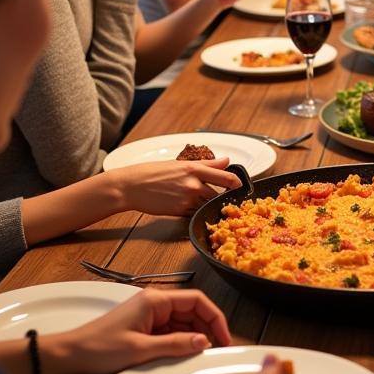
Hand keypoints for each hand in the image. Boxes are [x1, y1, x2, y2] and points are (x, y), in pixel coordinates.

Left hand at [46, 289, 230, 373]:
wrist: (69, 356)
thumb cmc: (101, 349)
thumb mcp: (141, 349)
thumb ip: (175, 344)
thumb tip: (205, 341)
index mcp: (156, 299)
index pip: (197, 300)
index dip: (215, 317)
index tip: (225, 338)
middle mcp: (155, 302)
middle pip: (193, 310)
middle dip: (208, 327)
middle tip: (218, 350)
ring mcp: (149, 315)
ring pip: (183, 321)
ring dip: (195, 336)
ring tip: (204, 355)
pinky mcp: (144, 327)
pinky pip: (171, 331)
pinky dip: (181, 341)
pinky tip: (186, 354)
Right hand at [110, 157, 240, 214]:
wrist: (131, 186)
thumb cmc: (152, 173)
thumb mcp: (181, 163)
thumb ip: (207, 164)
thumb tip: (226, 161)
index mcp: (194, 168)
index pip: (226, 177)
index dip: (237, 183)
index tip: (242, 186)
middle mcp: (193, 184)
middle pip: (220, 194)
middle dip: (225, 197)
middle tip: (228, 198)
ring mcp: (187, 199)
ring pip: (208, 205)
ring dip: (210, 205)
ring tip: (208, 203)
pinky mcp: (180, 211)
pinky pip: (196, 213)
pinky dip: (197, 211)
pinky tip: (192, 207)